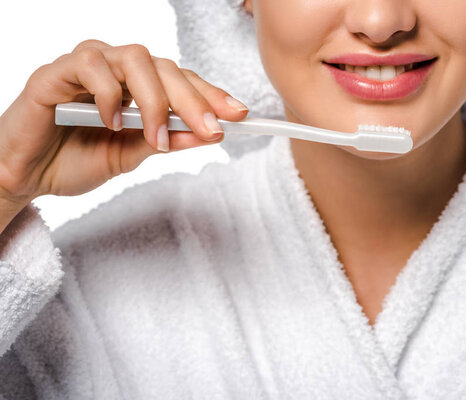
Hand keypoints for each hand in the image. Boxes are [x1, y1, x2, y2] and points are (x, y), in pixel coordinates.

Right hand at [0, 39, 248, 206]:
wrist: (28, 177)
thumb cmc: (76, 160)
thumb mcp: (132, 156)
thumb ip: (167, 141)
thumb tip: (208, 134)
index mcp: (138, 88)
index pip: (182, 81)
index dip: (212, 94)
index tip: (240, 114)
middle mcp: (117, 71)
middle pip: (166, 67)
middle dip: (194, 99)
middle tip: (211, 129)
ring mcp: (87, 68)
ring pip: (134, 58)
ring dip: (154, 99)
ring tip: (156, 137)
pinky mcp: (55, 73)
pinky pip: (89, 66)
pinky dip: (108, 93)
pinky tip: (112, 122)